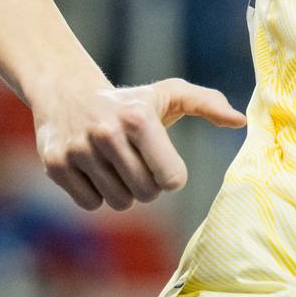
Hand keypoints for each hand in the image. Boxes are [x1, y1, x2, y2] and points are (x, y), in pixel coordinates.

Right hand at [33, 76, 246, 211]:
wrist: (67, 92)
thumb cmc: (130, 100)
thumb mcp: (169, 94)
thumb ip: (207, 104)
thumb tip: (240, 121)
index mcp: (139, 118)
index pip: (171, 179)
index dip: (171, 176)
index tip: (163, 162)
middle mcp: (106, 133)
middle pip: (145, 194)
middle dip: (148, 185)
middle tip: (137, 162)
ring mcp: (78, 150)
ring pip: (118, 202)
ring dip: (123, 190)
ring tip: (115, 164)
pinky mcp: (55, 165)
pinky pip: (90, 204)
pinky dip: (96, 193)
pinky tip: (93, 169)